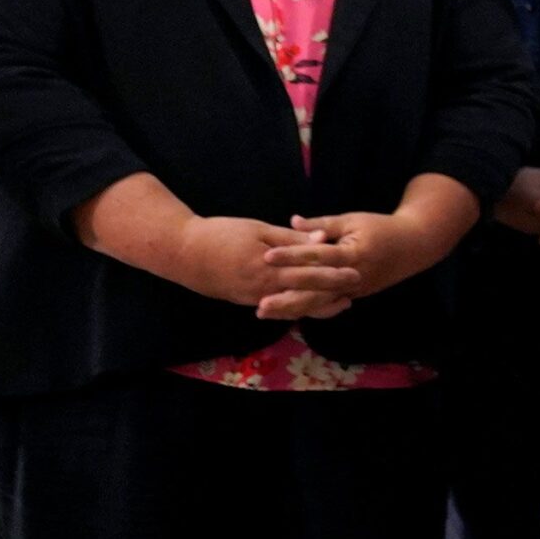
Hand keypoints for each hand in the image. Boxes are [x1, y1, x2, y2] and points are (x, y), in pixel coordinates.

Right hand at [173, 215, 350, 310]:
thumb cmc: (220, 235)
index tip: (356, 266)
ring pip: (294, 306)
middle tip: (357, 284)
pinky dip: (298, 308)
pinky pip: (279, 308)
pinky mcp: (247, 302)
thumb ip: (291, 239)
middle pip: (306, 293)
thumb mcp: (257, 230)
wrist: (182, 254)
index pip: (309, 271)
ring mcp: (255, 299)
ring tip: (342, 302)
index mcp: (269, 267)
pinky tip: (312, 307)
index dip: (334, 270)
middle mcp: (264, 288)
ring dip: (320, 305)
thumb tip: (323, 238)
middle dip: (333, 290)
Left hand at [266, 209, 447, 312]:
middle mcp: (353, 276)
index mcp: (353, 253)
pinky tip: (285, 313)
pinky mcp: (353, 295)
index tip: (267, 256)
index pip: (318, 256)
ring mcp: (354, 290)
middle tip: (261, 304)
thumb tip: (293, 222)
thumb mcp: (352, 220)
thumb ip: (322, 224)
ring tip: (266, 312)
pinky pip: (326, 305)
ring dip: (292, 309)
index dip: (292, 256)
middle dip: (288, 298)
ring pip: (320, 303)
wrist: (413, 247)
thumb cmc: (381, 228)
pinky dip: (306, 309)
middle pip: (317, 290)